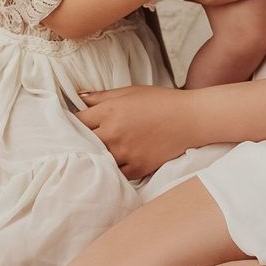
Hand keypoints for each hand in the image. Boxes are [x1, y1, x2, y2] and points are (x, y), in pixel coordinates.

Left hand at [76, 85, 197, 178]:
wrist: (190, 118)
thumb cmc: (161, 101)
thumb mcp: (130, 91)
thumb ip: (102, 95)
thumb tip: (80, 97)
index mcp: (109, 111)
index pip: (77, 120)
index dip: (75, 123)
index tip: (77, 126)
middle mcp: (113, 133)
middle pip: (84, 142)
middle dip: (82, 141)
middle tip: (81, 142)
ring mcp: (125, 152)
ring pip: (98, 160)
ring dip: (97, 158)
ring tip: (98, 155)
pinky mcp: (137, 167)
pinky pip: (117, 173)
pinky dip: (115, 170)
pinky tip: (116, 164)